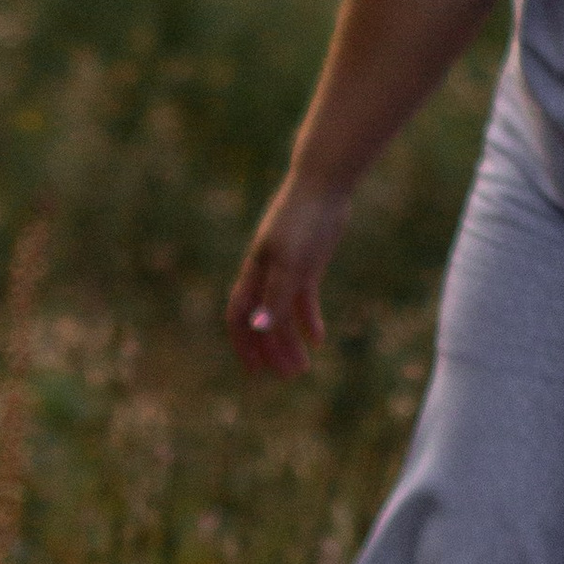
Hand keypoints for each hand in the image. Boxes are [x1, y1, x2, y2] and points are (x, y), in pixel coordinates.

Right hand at [226, 180, 352, 377]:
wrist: (324, 185)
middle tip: (288, 377)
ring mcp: (287, 269)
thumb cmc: (303, 221)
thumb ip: (276, 297)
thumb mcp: (292, 263)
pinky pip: (303, 299)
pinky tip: (318, 340)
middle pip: (263, 321)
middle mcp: (266, 275)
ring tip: (304, 366)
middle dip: (272, 350)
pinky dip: (309, 320)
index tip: (254, 372)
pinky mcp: (307, 264)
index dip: (244, 344)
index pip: (240, 317)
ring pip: (284, 314)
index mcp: (255, 274)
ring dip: (291, 341)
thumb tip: (259, 330)